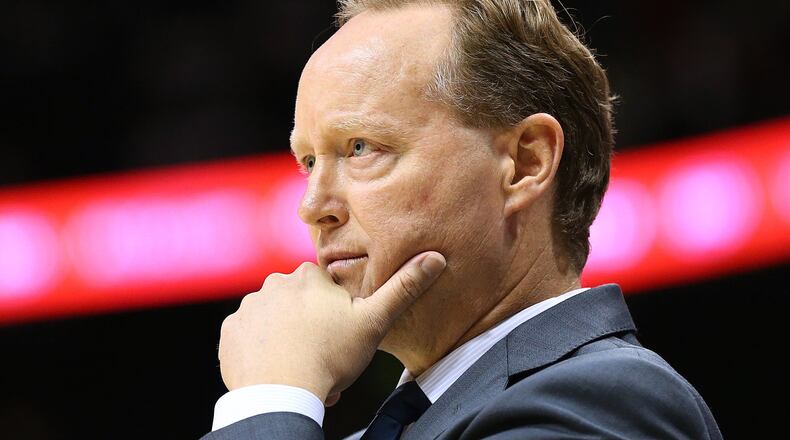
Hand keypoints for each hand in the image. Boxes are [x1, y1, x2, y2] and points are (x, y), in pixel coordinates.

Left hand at [217, 251, 446, 403]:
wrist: (281, 393)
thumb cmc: (330, 356)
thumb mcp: (374, 321)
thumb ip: (403, 288)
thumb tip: (436, 257)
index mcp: (309, 276)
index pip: (326, 289)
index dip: (337, 316)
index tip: (341, 338)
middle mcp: (273, 283)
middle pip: (299, 304)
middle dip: (311, 326)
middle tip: (323, 356)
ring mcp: (248, 308)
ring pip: (275, 321)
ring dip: (286, 339)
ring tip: (300, 366)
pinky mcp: (230, 332)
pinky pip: (249, 337)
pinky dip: (261, 350)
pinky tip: (276, 368)